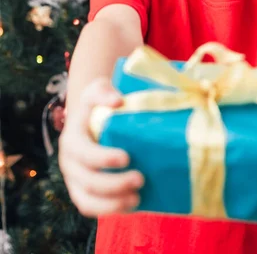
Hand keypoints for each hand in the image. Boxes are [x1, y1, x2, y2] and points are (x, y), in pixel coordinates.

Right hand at [59, 77, 143, 217]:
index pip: (84, 153)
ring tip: (137, 198)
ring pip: (86, 201)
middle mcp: (69, 163)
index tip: (127, 157)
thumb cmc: (98, 103)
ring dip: (112, 204)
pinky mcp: (82, 192)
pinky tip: (130, 205)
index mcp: (72, 139)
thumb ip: (104, 92)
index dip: (103, 159)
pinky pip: (90, 208)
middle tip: (141, 179)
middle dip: (114, 184)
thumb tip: (118, 102)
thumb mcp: (98, 90)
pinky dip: (109, 211)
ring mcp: (74, 180)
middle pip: (88, 181)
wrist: (90, 119)